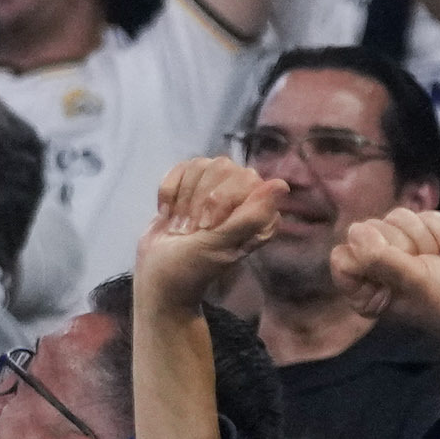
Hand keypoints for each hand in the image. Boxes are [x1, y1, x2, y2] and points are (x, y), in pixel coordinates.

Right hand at [141, 154, 280, 309]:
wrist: (157, 274)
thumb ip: (250, 218)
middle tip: (192, 230)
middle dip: (198, 200)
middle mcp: (244, 198)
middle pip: (223, 167)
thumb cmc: (192, 266)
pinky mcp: (194, 184)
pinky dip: (169, 192)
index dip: (219, 200)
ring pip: (202, 165)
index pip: (248, 180)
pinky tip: (168, 214)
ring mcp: (219, 189)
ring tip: (181, 225)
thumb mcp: (220, 246)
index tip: (205, 228)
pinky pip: (183, 167)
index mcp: (260, 216)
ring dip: (183, 198)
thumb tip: (281, 185)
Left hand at [333, 204, 439, 377]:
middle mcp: (377, 266)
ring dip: (425, 239)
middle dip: (405, 245)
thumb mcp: (412, 283)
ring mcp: (402, 247)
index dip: (369, 256)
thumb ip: (379, 257)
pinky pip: (425, 214)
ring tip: (438, 264)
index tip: (395, 272)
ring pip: (399, 216)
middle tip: (424, 270)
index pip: (343, 255)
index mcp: (363, 288)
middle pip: (371, 228)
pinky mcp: (426, 233)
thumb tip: (355, 230)